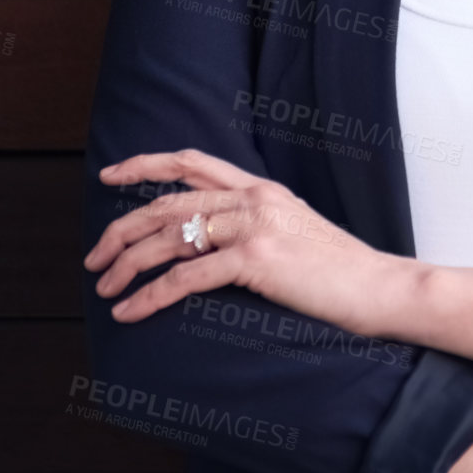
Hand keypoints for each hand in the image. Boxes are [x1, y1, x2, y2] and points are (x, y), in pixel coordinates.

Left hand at [83, 147, 404, 337]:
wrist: (377, 286)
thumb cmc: (337, 270)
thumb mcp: (294, 231)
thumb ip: (255, 224)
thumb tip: (209, 240)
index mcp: (262, 189)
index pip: (193, 161)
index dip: (146, 164)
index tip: (110, 173)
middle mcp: (255, 199)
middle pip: (170, 201)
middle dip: (123, 228)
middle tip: (95, 255)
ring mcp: (256, 226)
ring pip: (171, 237)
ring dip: (128, 265)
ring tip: (106, 288)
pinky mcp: (257, 259)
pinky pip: (186, 276)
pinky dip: (150, 296)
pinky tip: (131, 311)